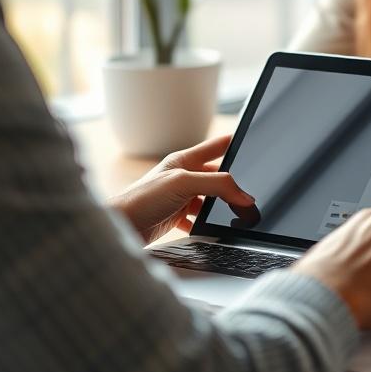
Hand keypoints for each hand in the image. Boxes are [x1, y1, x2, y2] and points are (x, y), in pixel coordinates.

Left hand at [110, 135, 254, 244]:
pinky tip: (214, 229)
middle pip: (217, 177)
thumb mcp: (184, 183)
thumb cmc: (141, 199)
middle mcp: (183, 177)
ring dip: (222, 207)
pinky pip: (199, 220)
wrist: (119, 227)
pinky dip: (208, 225)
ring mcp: (179, 198)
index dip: (234, 143)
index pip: (216, 147)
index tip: (251, 142)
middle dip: (233, 184)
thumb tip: (244, 196)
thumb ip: (217, 185)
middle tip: (251, 193)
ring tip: (236, 215)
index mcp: (184, 160)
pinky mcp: (175, 218)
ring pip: (210, 200)